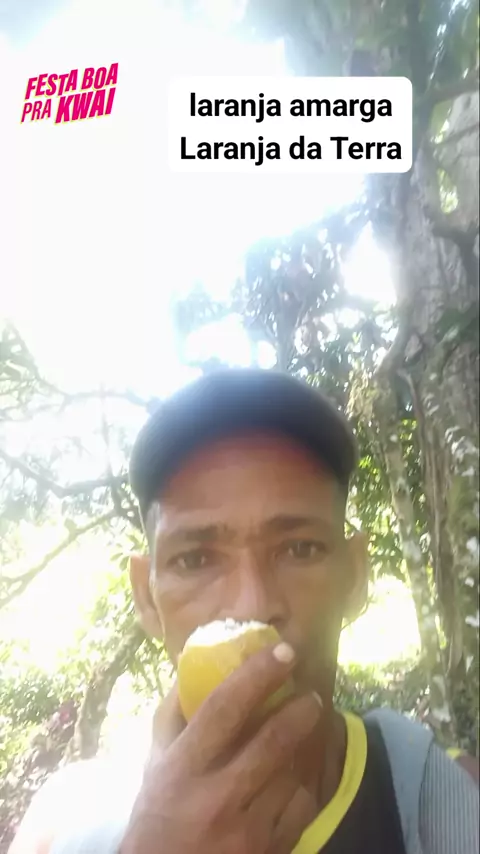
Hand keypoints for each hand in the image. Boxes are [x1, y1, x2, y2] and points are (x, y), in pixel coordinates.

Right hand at [120, 642, 321, 853]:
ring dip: (306, 745)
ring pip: (294, 772)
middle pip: (272, 740)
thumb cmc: (156, 818)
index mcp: (182, 769)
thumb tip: (194, 667)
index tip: (282, 652)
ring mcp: (247, 830)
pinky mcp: (271, 852)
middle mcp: (216, 797)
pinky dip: (305, 782)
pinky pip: (303, 806)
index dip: (257, 674)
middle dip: (300, 709)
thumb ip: (172, 718)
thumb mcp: (154, 767)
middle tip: (309, 693)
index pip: (223, 709)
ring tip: (308, 728)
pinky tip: (299, 771)